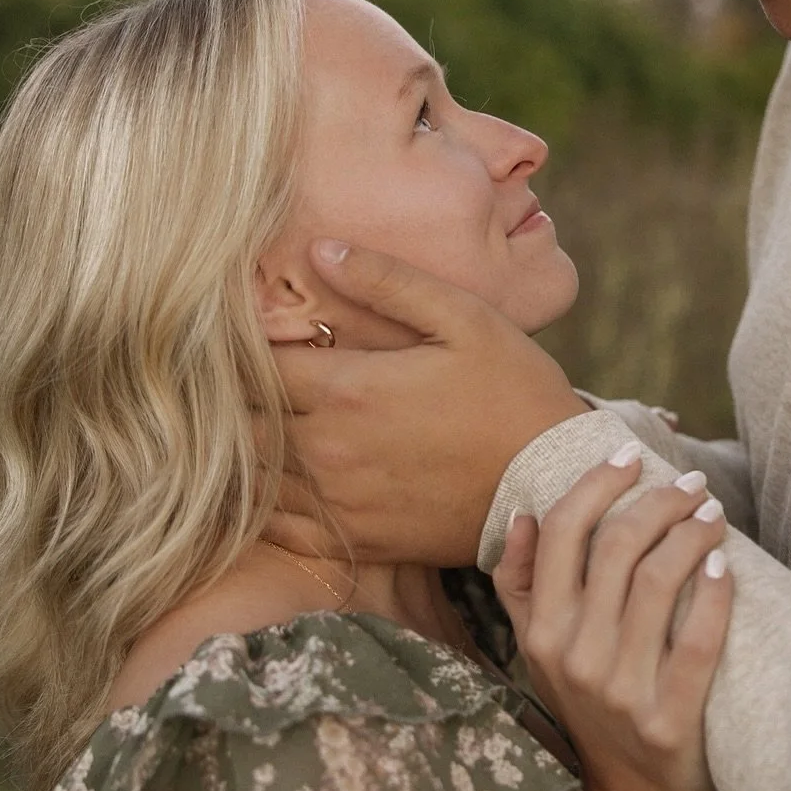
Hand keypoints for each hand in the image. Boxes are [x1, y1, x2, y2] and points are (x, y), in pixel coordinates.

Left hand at [271, 241, 585, 565]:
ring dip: (243, 452)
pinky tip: (271, 484)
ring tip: (249, 427)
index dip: (242, 347)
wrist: (554, 482)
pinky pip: (280, 530)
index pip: (256, 366)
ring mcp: (340, 502)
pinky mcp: (356, 541)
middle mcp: (330, 450)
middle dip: (236, 399)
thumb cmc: (513, 389)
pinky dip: (262, 507)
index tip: (243, 335)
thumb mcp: (463, 317)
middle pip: (243, 424)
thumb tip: (320, 249)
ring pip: (252, 479)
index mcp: (348, 389)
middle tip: (240, 381)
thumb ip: (388, 280)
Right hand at [493, 458, 732, 790]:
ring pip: (657, 583)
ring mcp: (620, 693)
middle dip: (657, 502)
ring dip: (690, 535)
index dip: (597, 484)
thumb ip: (522, 584)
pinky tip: (724, 565)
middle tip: (689, 483)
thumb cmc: (590, 705)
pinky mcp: (669, 723)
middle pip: (617, 548)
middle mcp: (574, 658)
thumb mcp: (540, 650)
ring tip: (712, 513)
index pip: (563, 534)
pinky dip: (713, 596)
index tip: (631, 456)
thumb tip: (522, 514)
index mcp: (542, 632)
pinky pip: (697, 643)